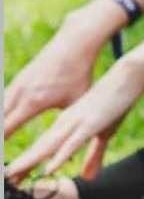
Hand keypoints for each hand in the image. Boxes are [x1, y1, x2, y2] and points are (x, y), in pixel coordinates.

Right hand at [4, 4, 114, 142]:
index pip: (7, 129)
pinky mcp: (18, 81)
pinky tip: (3, 122)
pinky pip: (2, 101)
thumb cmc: (80, 76)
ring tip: (1, 142)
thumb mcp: (77, 104)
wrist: (74, 45)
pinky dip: (0, 114)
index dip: (0, 145)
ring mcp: (16, 85)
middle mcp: (19, 94)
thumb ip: (70, 126)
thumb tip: (75, 154)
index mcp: (33, 102)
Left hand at [5, 58, 143, 182]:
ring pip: (47, 146)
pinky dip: (59, 156)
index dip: (26, 163)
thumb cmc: (115, 103)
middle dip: (21, 166)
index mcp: (65, 124)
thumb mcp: (105, 134)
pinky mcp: (89, 124)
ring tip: (13, 174)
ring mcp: (75, 123)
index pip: (41, 147)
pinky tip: (49, 168)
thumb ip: (94, 156)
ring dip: (29, 161)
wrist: (125, 77)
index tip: (13, 176)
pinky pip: (71, 143)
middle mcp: (64, 123)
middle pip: (38, 148)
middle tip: (7, 180)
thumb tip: (87, 177)